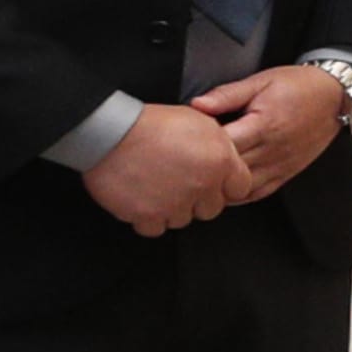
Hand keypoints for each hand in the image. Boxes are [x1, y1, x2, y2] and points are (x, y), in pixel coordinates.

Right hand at [77, 101, 240, 236]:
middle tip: (181, 184)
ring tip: (158, 188)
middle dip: (199, 200)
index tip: (213, 182)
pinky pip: (156, 228)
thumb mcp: (200, 122)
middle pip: (212, 209)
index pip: (241, 188)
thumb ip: (221, 146)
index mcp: (220, 162)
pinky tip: (143, 200)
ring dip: (173, 209)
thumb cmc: (153, 123)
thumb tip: (228, 161)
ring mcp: (175, 204)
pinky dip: (149, 218)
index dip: (226, 185)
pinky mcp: (148, 216)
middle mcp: (202, 186)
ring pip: (183, 220)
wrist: (110, 133)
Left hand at [192, 63, 348, 198]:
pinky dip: (239, 196)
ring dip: (221, 187)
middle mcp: (272, 149)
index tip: (185, 141)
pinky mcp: (286, 172)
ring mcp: (280, 164)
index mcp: (264, 125)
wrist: (336, 95)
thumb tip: (197, 105)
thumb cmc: (301, 86)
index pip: (223, 144)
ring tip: (202, 180)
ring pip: (242, 187)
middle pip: (229, 169)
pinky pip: (259, 192)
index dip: (199, 145)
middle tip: (185, 164)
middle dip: (206, 169)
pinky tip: (225, 190)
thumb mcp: (262, 80)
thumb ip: (227, 94)